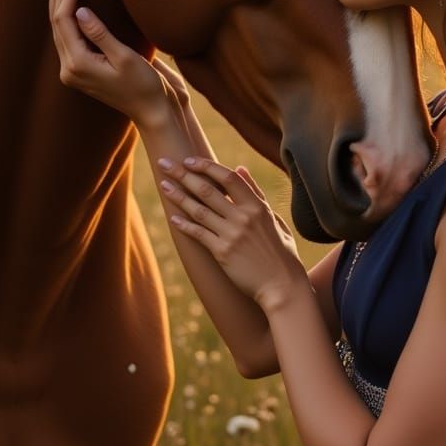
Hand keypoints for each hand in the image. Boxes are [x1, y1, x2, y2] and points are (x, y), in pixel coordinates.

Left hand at [49, 0, 175, 126]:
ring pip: (60, 26)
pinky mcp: (85, 65)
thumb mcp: (126, 58)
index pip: (64, 22)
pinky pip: (69, 33)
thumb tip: (79, 11)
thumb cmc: (146, 86)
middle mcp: (70, 68)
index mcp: (78, 66)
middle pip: (56, 21)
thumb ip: (100, 34)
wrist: (154, 111)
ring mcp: (76, 68)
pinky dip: (68, 11)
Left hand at [157, 156, 306, 309]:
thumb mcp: (273, 218)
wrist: (282, 286)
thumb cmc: (281, 252)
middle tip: (164, 163)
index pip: (228, 177)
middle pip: (207, 190)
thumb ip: (256, 192)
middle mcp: (243, 217)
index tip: (189, 159)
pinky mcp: (222, 253)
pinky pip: (198, 234)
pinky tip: (172, 217)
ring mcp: (232, 235)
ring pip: (198, 210)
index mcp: (257, 206)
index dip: (206, 166)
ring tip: (163, 185)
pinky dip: (184, 224)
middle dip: (183, 174)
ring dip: (178, 196)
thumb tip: (240, 168)